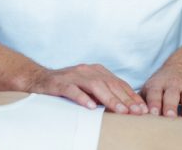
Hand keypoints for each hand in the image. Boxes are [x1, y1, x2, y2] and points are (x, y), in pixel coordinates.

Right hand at [31, 64, 147, 114]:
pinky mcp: (60, 83)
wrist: (38, 79)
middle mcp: (87, 70)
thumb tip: (124, 106)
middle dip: (125, 99)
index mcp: (96, 71)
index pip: (118, 83)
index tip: (143, 108)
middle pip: (110, 84)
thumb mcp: (87, 87)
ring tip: (120, 111)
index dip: (131, 95)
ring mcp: (74, 75)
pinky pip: (72, 90)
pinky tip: (91, 107)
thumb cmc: (67, 86)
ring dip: (109, 99)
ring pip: (95, 86)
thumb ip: (103, 92)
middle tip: (137, 112)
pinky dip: (82, 98)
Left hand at [140, 62, 181, 116]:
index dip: (154, 103)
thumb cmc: (162, 84)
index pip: (154, 93)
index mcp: (158, 84)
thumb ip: (142, 100)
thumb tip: (132, 114)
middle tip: (170, 116)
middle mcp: (173, 84)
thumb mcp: (150, 86)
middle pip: (171, 95)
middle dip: (170, 105)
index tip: (152, 113)